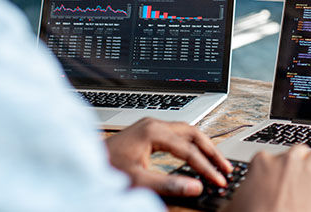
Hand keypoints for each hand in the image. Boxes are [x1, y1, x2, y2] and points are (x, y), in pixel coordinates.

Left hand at [105, 118, 232, 196]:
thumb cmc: (106, 168)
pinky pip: (177, 134)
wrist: (85, 162)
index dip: (206, 167)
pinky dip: (191, 144)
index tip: (218, 180)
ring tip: (217, 162)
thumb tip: (195, 187)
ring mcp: (150, 126)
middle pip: (193, 133)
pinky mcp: (147, 132)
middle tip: (225, 168)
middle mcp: (154, 124)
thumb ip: (168, 185)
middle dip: (211, 151)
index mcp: (153, 132)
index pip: (189, 150)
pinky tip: (196, 155)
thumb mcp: (138, 181)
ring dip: (203, 146)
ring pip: (187, 131)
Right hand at [223, 145, 310, 211]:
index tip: (273, 181)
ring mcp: (306, 171)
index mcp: (262, 162)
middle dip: (296, 163)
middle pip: (297, 150)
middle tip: (293, 179)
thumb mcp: (232, 206)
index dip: (272, 170)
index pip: (270, 156)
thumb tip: (233, 202)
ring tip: (310, 180)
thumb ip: (237, 196)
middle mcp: (286, 161)